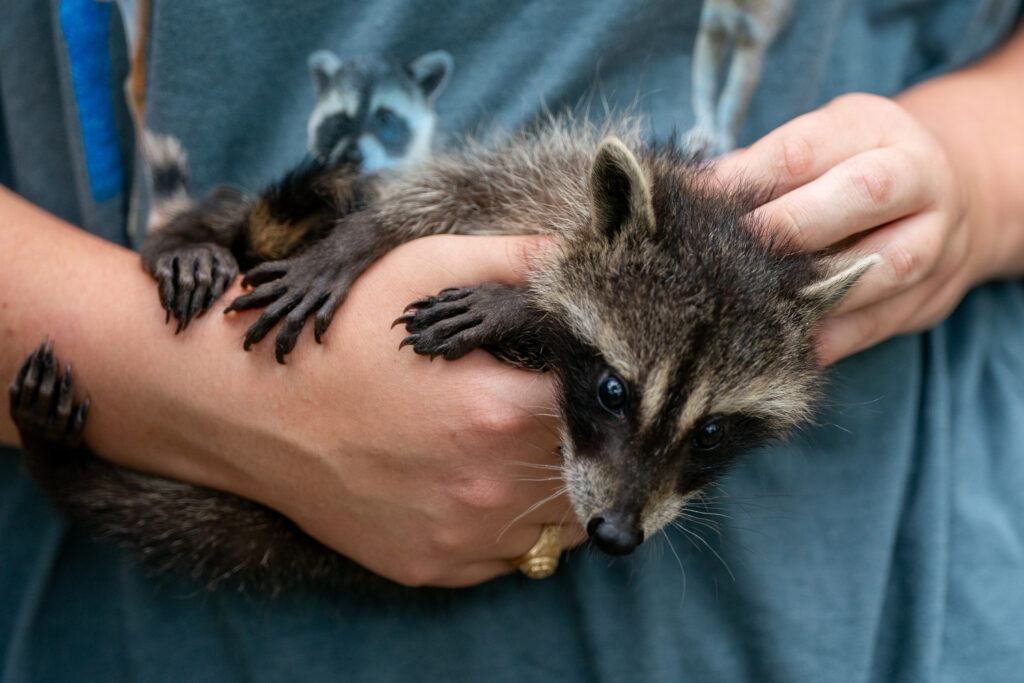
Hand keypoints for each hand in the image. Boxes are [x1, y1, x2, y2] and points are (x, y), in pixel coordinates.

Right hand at [1, 189, 581, 587]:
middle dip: (590, 440)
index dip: (603, 389)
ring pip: (560, 527)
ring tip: (529, 449)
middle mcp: (489, 489)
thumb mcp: (423, 272)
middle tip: (566, 412)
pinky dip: (515, 528)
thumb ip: (513, 261)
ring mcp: (460, 538)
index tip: (589, 373)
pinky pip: (510, 559)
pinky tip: (489, 487)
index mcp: (500, 412)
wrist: (250, 410)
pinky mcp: (431, 567)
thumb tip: (578, 254)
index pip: (603, 412)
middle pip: (588, 474)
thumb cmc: (339, 338)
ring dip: (559, 487)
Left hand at [714, 93, 997, 363]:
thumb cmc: (846, 171)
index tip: (699, 206)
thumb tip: (686, 195)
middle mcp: (917, 176)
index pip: (805, 149)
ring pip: (886, 264)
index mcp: (872, 129)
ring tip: (759, 307)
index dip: (748, 179)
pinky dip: (835, 338)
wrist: (948, 199)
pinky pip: (883, 321)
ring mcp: (936, 237)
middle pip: (862, 193)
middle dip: (791, 226)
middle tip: (731, 255)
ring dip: (819, 289)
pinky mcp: (932, 295)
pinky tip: (790, 349)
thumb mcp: (811, 148)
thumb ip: (755, 171)